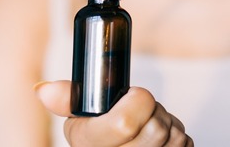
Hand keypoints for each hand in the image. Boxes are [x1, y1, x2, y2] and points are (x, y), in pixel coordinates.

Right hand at [35, 81, 193, 146]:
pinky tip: (161, 143)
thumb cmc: (101, 136)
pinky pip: (186, 145)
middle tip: (144, 114)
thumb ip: (67, 98)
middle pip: (155, 128)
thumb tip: (43, 89)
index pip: (124, 123)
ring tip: (149, 128)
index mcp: (88, 145)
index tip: (136, 98)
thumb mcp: (81, 119)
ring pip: (174, 136)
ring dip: (169, 125)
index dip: (138, 103)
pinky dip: (179, 140)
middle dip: (155, 113)